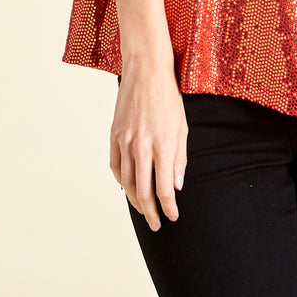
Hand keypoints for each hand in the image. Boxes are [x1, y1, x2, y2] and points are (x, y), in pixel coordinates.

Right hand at [109, 60, 188, 231]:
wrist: (146, 71)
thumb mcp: (182, 126)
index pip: (165, 189)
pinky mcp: (114, 135)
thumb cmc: (169, 97)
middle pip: (143, 191)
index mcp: (163, 145)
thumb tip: (176, 186)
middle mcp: (142, 146)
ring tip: (143, 210)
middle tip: (155, 224)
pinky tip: (128, 188)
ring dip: (135, 201)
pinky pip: (115, 166)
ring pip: (126, 182)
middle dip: (150, 212)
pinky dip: (121, 181)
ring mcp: (125, 141)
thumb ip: (179, 158)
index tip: (172, 217)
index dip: (168, 208)